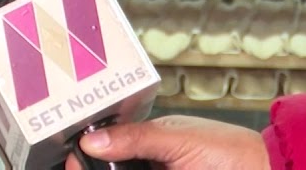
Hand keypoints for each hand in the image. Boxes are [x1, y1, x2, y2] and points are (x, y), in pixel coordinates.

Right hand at [66, 116, 269, 169]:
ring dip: (101, 168)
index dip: (87, 153)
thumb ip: (137, 138)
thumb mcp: (180, 140)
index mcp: (151, 144)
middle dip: (89, 165)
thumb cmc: (233, 154)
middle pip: (110, 165)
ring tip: (82, 165)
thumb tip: (93, 138)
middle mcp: (151, 165)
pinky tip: (96, 166)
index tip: (72, 157)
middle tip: (74, 165)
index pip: (108, 146)